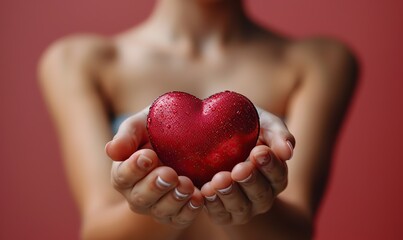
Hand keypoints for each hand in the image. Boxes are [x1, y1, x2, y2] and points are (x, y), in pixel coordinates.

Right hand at [105, 108, 203, 228]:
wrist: (184, 133)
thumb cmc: (156, 129)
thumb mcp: (141, 125)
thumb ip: (127, 135)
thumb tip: (111, 150)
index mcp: (124, 173)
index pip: (122, 176)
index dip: (134, 168)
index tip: (148, 156)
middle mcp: (137, 194)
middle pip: (140, 198)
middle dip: (155, 186)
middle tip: (169, 173)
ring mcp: (157, 206)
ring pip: (161, 211)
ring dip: (174, 199)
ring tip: (186, 185)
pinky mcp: (178, 213)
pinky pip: (181, 218)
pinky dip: (189, 210)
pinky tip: (198, 198)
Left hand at [200, 108, 294, 224]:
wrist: (214, 134)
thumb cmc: (246, 128)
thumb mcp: (264, 124)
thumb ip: (278, 134)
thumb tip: (288, 152)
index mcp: (276, 176)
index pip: (278, 174)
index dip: (270, 165)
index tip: (258, 152)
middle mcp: (263, 195)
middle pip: (261, 194)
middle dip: (250, 181)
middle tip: (238, 169)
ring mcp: (243, 207)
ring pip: (240, 207)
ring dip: (230, 194)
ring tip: (219, 180)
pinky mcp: (222, 214)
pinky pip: (219, 214)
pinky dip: (212, 203)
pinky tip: (205, 190)